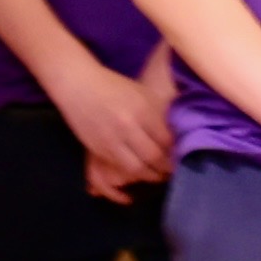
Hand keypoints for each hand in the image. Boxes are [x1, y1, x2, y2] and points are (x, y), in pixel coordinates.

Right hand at [63, 60, 175, 195]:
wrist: (78, 85)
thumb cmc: (114, 86)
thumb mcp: (143, 93)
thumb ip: (159, 113)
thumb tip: (178, 134)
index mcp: (143, 110)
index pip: (166, 139)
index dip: (177, 152)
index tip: (183, 157)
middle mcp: (127, 126)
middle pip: (153, 156)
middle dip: (166, 168)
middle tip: (173, 171)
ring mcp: (111, 139)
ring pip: (135, 168)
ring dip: (150, 175)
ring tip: (158, 175)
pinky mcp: (97, 148)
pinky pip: (118, 168)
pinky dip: (131, 173)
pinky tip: (139, 172)